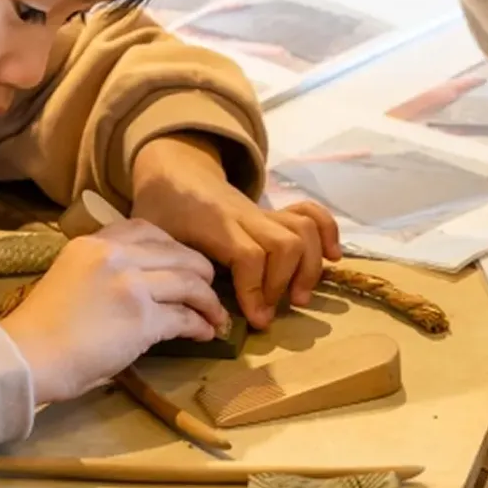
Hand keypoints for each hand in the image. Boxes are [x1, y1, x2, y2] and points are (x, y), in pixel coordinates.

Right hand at [0, 218, 227, 404]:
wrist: (27, 355)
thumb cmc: (42, 326)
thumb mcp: (69, 276)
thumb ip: (102, 269)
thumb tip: (138, 281)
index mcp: (93, 243)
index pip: (147, 229)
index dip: (173, 246)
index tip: (182, 262)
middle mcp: (115, 255)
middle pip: (177, 253)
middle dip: (200, 271)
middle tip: (208, 288)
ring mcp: (130, 285)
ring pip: (189, 283)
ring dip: (208, 301)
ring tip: (215, 315)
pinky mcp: (142, 319)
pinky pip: (185, 317)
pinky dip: (200, 325)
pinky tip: (204, 333)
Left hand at [128, 133, 340, 329]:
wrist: (173, 169)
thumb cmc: (160, 207)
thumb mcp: (155, 237)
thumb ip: (174, 269)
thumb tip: (196, 312)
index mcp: (213, 223)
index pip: (247, 255)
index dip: (256, 289)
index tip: (256, 318)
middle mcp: (244, 215)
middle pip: (284, 243)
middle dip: (284, 283)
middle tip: (271, 313)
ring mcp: (262, 212)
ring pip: (302, 229)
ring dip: (309, 266)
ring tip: (299, 298)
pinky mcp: (272, 212)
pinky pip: (310, 213)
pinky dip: (327, 232)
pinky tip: (333, 258)